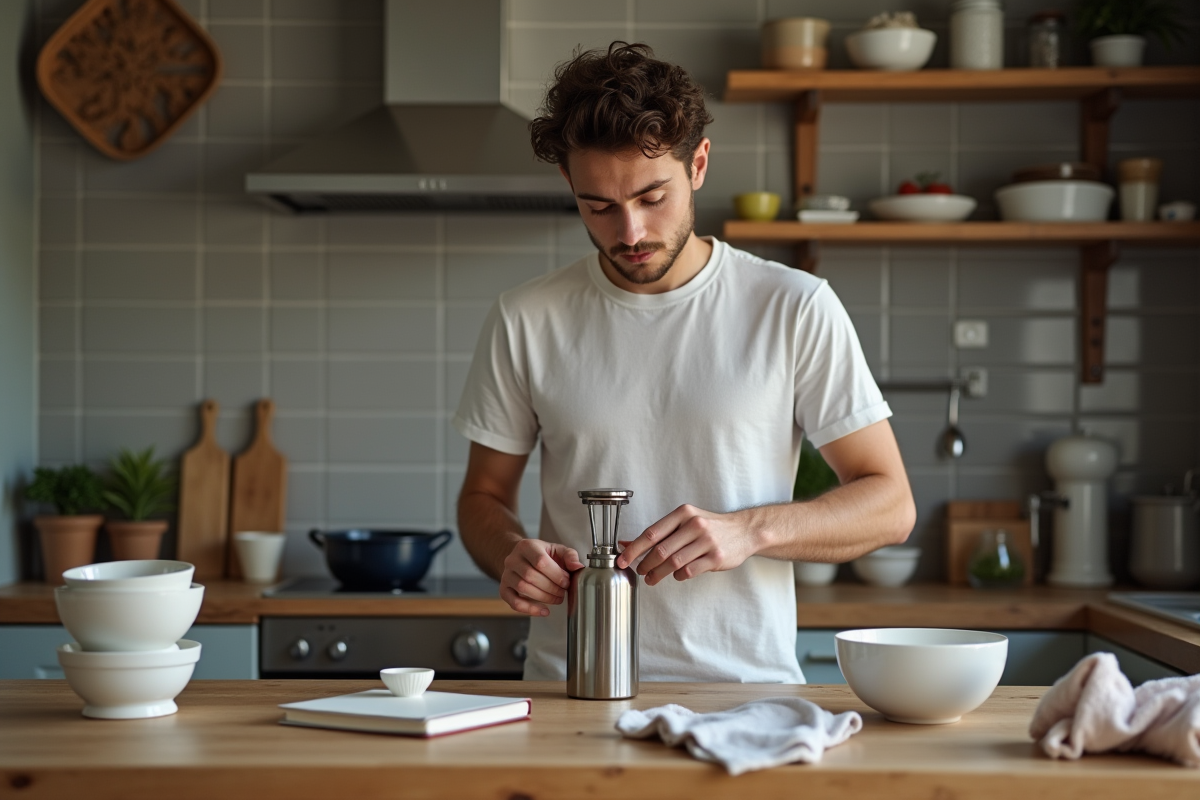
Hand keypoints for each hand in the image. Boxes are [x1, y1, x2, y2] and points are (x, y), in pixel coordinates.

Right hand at [499, 539, 583, 615]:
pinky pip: (514, 602)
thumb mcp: (557, 550)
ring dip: (543, 597)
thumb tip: (577, 566)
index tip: (566, 581)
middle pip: (530, 576)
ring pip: (523, 588)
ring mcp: (506, 575)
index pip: (540, 561)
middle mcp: (513, 559)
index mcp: (527, 546)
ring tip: (556, 599)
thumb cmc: (542, 555)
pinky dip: (530, 609)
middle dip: (551, 587)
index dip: (556, 575)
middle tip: (562, 592)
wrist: (523, 559)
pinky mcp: (504, 589)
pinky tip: (544, 610)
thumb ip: (570, 556)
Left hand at [616, 504, 759, 585]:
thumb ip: (658, 533)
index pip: (652, 533)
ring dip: (658, 574)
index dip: (634, 549)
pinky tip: (676, 575)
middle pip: (661, 550)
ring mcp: (706, 541)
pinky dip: (678, 576)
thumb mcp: (684, 522)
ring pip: (673, 563)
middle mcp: (694, 525)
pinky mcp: (716, 557)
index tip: (622, 560)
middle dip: (645, 564)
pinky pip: (689, 571)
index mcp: (683, 514)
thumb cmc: (709, 527)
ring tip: (651, 578)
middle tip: (640, 571)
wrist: (743, 531)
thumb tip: (626, 543)